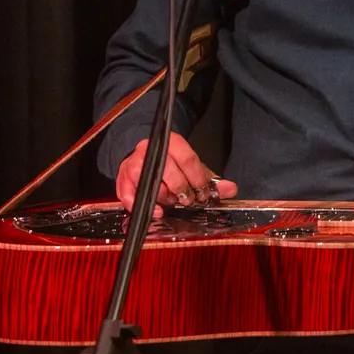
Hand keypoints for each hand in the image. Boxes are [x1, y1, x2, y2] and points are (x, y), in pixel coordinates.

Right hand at [115, 132, 237, 217]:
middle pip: (168, 170)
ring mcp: (134, 162)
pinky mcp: (122, 178)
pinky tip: (157, 212)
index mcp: (171, 141)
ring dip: (164, 196)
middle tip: (188, 200)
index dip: (197, 178)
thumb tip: (231, 189)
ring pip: (149, 182)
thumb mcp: (193, 169)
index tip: (202, 193)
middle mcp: (150, 148)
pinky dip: (144, 206)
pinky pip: (130, 194)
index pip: (187, 158)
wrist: (146, 159)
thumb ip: (211, 180)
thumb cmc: (173, 166)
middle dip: (181, 189)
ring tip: (172, 201)